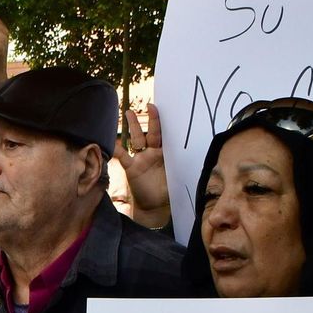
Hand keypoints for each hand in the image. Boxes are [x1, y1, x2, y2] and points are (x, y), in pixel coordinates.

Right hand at [114, 104, 171, 227]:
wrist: (154, 207)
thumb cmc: (167, 192)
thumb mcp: (178, 177)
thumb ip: (183, 166)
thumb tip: (199, 155)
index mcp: (164, 154)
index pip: (165, 135)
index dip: (164, 123)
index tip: (165, 112)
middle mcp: (152, 153)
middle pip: (151, 132)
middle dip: (151, 119)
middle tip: (150, 105)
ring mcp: (140, 159)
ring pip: (136, 139)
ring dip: (132, 126)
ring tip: (129, 112)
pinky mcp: (131, 168)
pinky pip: (123, 156)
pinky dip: (117, 149)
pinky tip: (112, 140)